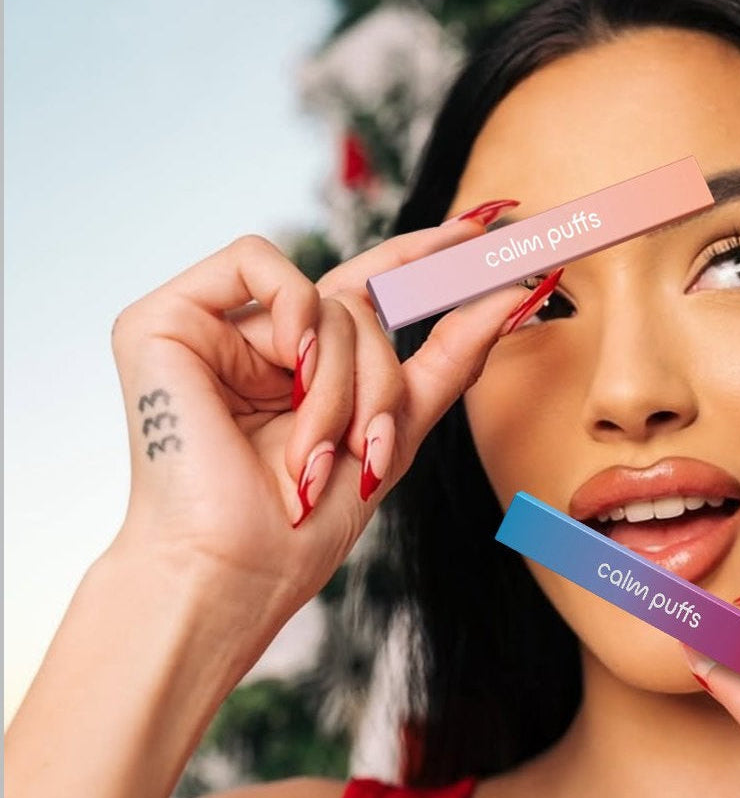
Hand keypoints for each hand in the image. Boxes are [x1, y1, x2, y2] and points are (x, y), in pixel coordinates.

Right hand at [108, 215, 538, 632]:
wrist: (237, 572)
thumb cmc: (306, 525)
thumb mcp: (399, 429)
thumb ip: (453, 355)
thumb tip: (519, 293)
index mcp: (303, 365)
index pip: (371, 288)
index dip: (428, 255)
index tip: (490, 225)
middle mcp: (258, 341)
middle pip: (360, 307)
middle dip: (382, 383)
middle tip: (371, 451)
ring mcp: (210, 329)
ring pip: (324, 300)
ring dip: (342, 386)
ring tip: (315, 454)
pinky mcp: (162, 320)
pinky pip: (258, 262)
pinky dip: (294, 315)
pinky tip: (290, 367)